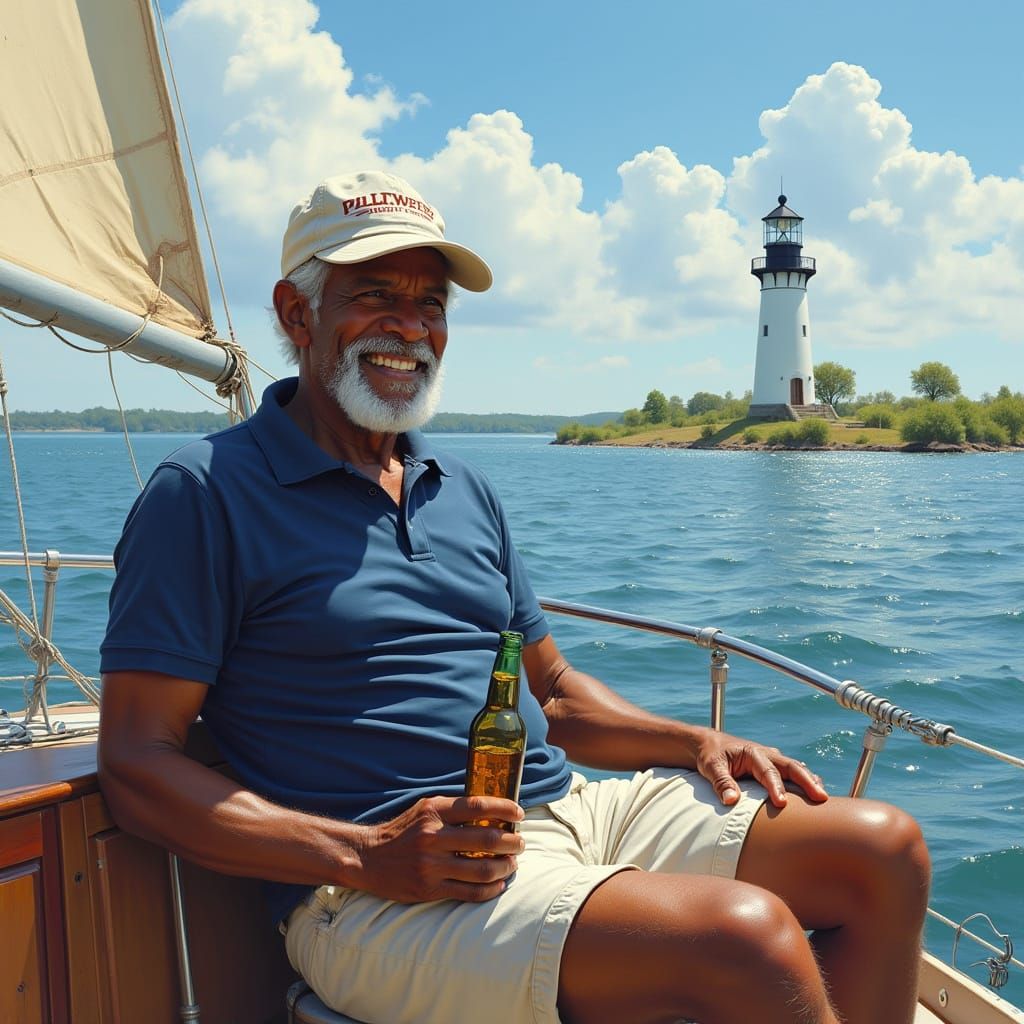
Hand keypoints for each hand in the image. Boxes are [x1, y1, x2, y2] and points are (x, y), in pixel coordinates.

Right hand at [347, 795, 524, 903]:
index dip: (504, 809)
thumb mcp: (425, 809)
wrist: (369, 858)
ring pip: (482, 869)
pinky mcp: (429, 890)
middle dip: (512, 842)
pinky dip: (490, 889)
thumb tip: (493, 811)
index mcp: (434, 811)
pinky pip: (469, 893)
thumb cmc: (404, 830)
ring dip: (505, 867)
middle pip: (486, 840)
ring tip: (512, 863)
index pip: (478, 806)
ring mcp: (431, 865)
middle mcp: (433, 837)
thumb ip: (454, 808)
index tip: (519, 813)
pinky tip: (498, 884)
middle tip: (521, 843)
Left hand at [693, 728, 828, 808]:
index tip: (782, 804)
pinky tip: (816, 793)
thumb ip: (721, 782)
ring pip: (796, 768)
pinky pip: (794, 773)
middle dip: (807, 781)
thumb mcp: (711, 767)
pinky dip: (806, 781)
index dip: (775, 787)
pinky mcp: (774, 767)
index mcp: (752, 752)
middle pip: (792, 766)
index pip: (767, 771)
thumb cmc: (710, 755)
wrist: (709, 744)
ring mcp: (773, 759)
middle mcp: (767, 754)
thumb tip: (730, 800)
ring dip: (810, 780)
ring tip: (824, 797)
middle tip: (821, 797)